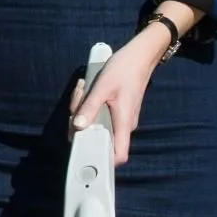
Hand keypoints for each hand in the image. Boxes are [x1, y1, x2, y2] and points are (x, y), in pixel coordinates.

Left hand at [69, 26, 171, 165]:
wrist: (140, 54)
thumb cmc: (125, 68)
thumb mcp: (103, 86)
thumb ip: (89, 107)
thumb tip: (77, 126)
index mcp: (123, 124)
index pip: (119, 156)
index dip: (105, 162)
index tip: (87, 156)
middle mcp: (123, 127)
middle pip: (99, 140)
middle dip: (82, 125)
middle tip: (78, 102)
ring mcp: (120, 120)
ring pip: (97, 126)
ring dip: (84, 111)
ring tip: (83, 89)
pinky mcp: (116, 113)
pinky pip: (99, 116)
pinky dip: (90, 106)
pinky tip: (87, 90)